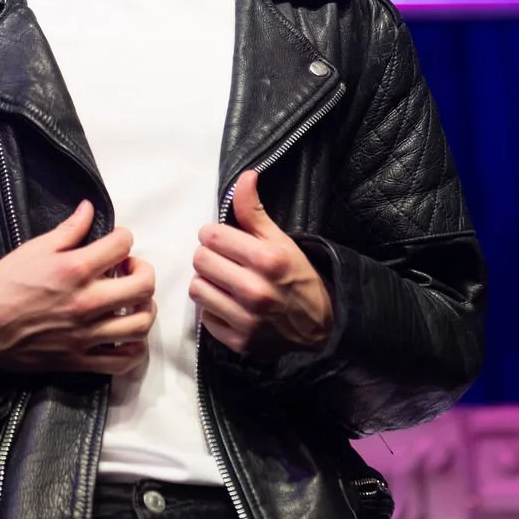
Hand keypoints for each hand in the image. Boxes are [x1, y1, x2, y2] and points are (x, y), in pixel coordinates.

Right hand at [0, 200, 155, 375]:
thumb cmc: (5, 284)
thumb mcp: (35, 248)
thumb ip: (69, 229)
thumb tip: (89, 209)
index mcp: (75, 270)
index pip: (123, 245)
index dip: (123, 238)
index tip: (116, 243)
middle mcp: (87, 303)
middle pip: (144, 286)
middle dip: (143, 271)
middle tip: (129, 270)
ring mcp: (86, 335)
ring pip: (141, 324)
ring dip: (144, 308)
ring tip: (131, 302)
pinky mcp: (80, 361)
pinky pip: (123, 361)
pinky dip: (134, 349)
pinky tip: (127, 336)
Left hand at [190, 170, 333, 357]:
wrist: (322, 326)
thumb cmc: (298, 276)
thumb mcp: (281, 240)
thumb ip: (254, 210)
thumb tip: (244, 176)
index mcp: (267, 260)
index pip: (211, 236)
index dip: (214, 234)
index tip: (224, 239)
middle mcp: (256, 291)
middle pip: (200, 261)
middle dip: (209, 256)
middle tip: (224, 260)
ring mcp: (246, 320)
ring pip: (197, 289)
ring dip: (207, 282)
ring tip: (223, 281)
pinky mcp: (238, 342)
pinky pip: (204, 317)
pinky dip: (213, 309)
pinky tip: (229, 304)